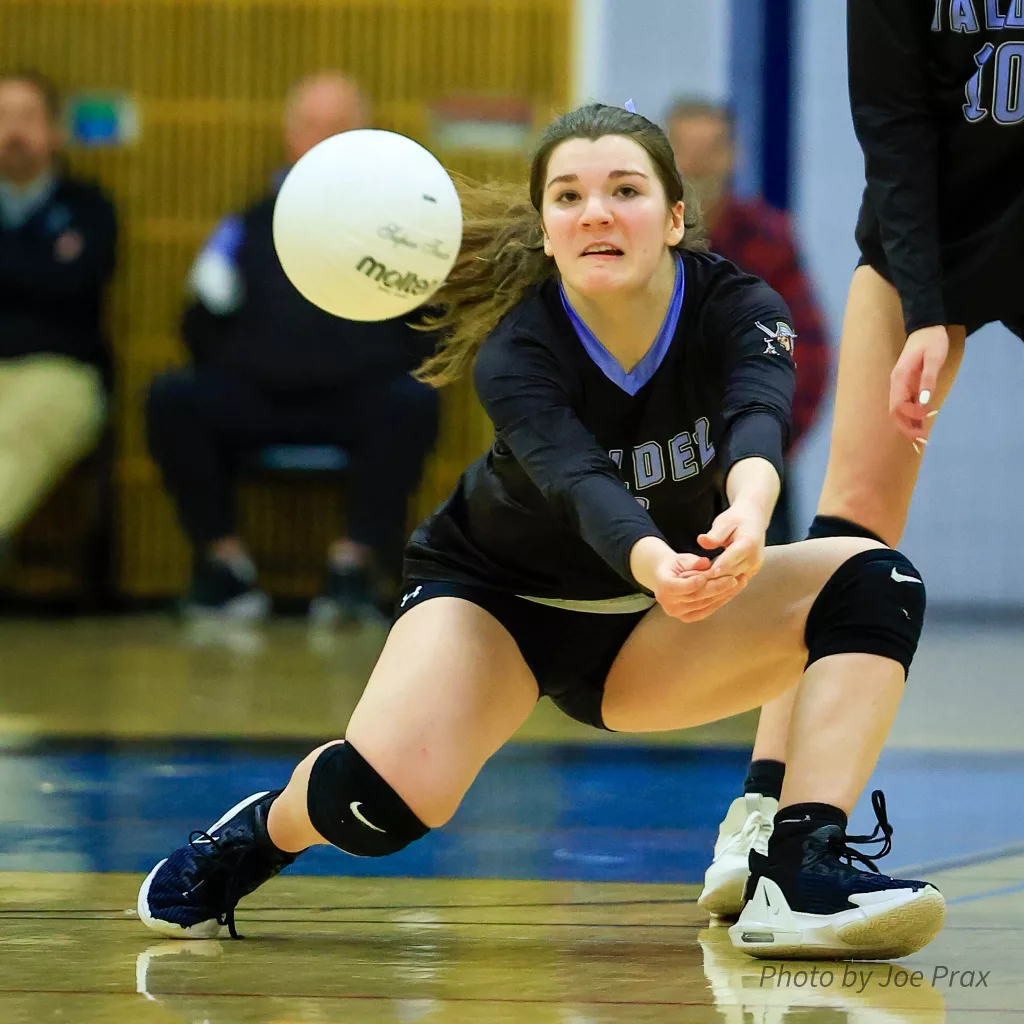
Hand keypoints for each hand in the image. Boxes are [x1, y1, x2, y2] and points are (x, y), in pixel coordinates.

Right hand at [649, 551, 747, 623]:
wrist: (665, 578)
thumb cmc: (675, 565)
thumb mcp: (681, 559)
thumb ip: (693, 561)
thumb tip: (705, 563)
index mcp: (662, 586)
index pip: (679, 586)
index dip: (695, 582)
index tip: (712, 573)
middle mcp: (668, 603)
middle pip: (696, 596)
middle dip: (717, 587)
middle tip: (734, 578)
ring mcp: (678, 613)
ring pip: (704, 604)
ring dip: (724, 594)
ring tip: (739, 583)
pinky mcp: (688, 618)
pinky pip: (707, 610)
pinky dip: (721, 601)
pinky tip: (732, 592)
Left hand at [698, 501, 767, 581]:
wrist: (754, 520)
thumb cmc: (737, 519)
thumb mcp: (724, 522)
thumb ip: (714, 534)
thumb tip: (701, 541)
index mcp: (749, 544)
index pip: (728, 561)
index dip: (711, 570)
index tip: (696, 575)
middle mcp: (755, 559)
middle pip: (729, 574)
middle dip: (708, 578)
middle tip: (687, 581)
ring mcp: (754, 568)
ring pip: (730, 580)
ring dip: (712, 582)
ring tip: (691, 584)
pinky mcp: (751, 573)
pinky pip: (733, 581)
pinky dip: (719, 583)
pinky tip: (702, 582)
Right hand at [889, 325, 948, 445]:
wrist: (926, 326)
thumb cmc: (932, 341)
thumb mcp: (934, 358)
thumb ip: (928, 379)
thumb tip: (923, 402)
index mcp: (900, 378)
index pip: (898, 405)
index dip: (908, 420)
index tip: (921, 429)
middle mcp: (896, 383)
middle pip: (895, 411)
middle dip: (906, 427)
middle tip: (920, 441)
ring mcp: (899, 384)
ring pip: (899, 409)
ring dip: (908, 424)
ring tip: (921, 437)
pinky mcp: (906, 384)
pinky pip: (905, 404)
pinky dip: (911, 415)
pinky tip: (921, 424)